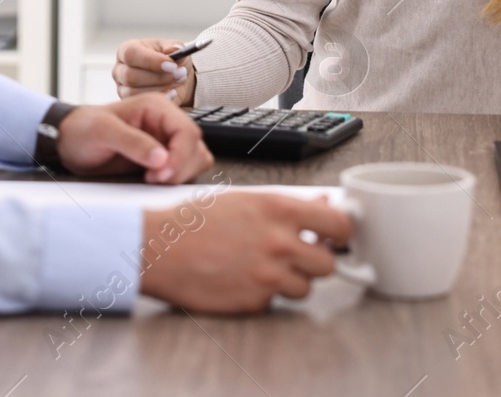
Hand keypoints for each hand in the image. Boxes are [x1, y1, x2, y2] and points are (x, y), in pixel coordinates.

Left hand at [55, 93, 212, 183]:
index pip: (187, 131)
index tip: (160, 174)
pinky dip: (176, 179)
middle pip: (195, 147)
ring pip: (195, 159)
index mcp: (156, 107)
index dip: (180, 156)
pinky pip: (185, 170)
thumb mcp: (103, 132)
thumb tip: (161, 157)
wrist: (70, 143)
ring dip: (180, 175)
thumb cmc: (83, 130)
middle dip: (179, 168)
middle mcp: (166, 122)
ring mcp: (166, 141)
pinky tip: (152, 181)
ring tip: (151, 180)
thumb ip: (132, 142)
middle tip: (152, 180)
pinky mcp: (163, 158)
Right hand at [113, 38, 197, 105]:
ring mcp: (122, 88)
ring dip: (161, 88)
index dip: (151, 60)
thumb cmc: (169, 60)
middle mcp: (120, 69)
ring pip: (135, 92)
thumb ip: (174, 46)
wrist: (173, 78)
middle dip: (159, 77)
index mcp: (126, 50)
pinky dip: (160, 99)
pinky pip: (141, 104)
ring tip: (178, 81)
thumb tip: (175, 49)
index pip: (130, 54)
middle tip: (180, 73)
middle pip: (131, 76)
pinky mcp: (128, 103)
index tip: (172, 65)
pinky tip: (173, 93)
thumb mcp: (174, 49)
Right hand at [139, 192, 351, 312]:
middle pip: (328, 263)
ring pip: (305, 287)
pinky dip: (265, 294)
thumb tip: (323, 203)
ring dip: (292, 280)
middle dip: (316, 260)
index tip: (338, 235)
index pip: (339, 224)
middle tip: (300, 254)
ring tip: (265, 267)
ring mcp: (267, 276)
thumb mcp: (244, 198)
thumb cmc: (194, 221)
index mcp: (278, 210)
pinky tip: (244, 279)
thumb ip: (287, 205)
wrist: (159, 248)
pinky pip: (275, 302)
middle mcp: (278, 243)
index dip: (342, 231)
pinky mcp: (253, 301)